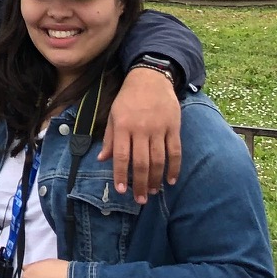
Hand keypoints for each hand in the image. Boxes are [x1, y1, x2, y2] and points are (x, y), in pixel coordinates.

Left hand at [100, 65, 181, 201]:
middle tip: (140, 199)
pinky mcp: (173, 127)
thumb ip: (110, 138)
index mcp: (123, 126)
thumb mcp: (113, 115)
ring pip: (159, 160)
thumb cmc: (128, 98)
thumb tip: (101, 159)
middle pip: (142, 162)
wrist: (150, 78)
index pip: (121, 156)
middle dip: (140, 184)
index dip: (121, 175)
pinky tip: (171, 180)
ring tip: (153, 192)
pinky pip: (175, 151)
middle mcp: (141, 129)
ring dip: (156, 179)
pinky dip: (174, 168)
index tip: (120, 190)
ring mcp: (159, 129)